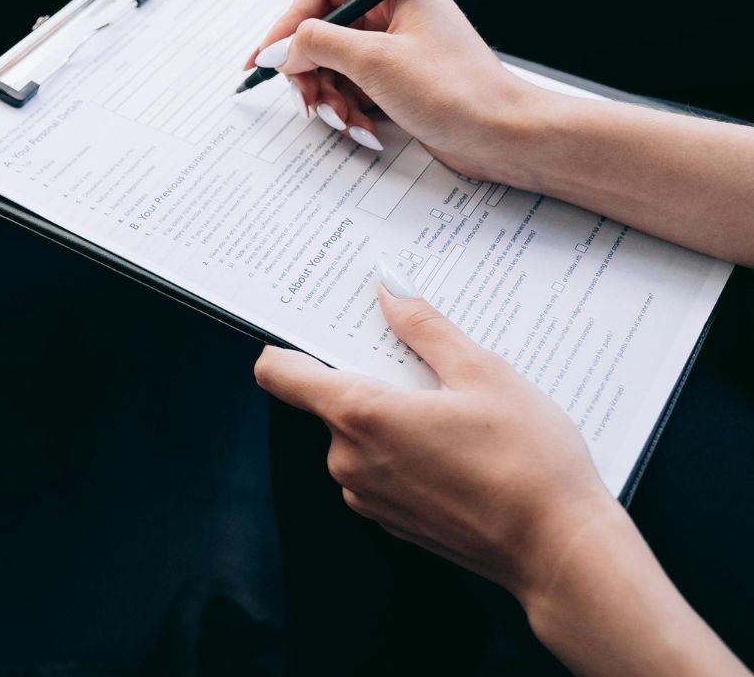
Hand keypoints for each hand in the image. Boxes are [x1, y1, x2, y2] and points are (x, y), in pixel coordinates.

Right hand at [244, 0, 548, 183]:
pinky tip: (364, 127)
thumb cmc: (457, 92)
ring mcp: (394, 46)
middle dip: (310, 70)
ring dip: (329, 97)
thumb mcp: (373, 62)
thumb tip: (277, 48)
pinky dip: (349, 110)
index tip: (270, 57)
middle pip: (321, 30)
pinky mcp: (396, 78)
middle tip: (309, 99)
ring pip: (332, 64)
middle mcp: (393, 10)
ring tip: (345, 119)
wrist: (502, 136)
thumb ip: (315, 46)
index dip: (289, 21)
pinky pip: (351, 87)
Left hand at [253, 258, 619, 603]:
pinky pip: (382, 467)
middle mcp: (349, 459)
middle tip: (422, 361)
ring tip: (455, 407)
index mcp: (359, 415)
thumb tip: (390, 288)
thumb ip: (425, 326)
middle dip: (369, 375)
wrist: (561, 552)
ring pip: (360, 434)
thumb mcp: (483, 371)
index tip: (311, 325)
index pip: (279, 373)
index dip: (287, 343)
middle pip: (331, 398)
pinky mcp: (392, 520)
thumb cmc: (528, 462)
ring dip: (393, 414)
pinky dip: (407, 449)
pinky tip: (459, 446)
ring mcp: (368, 496)